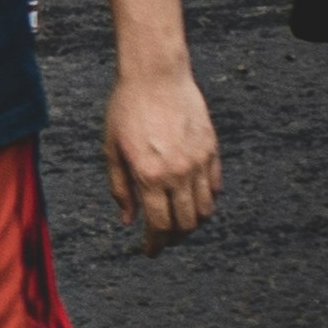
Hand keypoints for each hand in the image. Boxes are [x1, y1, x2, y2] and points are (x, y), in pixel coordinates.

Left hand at [102, 58, 219, 248]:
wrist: (155, 76)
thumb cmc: (125, 110)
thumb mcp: (112, 150)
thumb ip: (120, 188)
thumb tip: (128, 220)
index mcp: (149, 175)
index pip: (159, 225)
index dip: (155, 244)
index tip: (150, 252)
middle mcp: (178, 173)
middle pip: (185, 223)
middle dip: (173, 238)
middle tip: (162, 240)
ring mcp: (199, 162)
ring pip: (205, 209)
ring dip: (192, 223)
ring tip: (178, 224)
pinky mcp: (212, 150)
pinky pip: (215, 187)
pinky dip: (206, 200)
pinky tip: (193, 201)